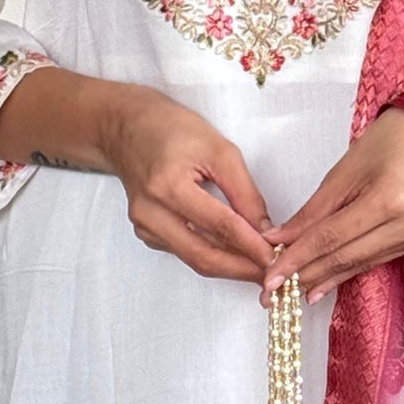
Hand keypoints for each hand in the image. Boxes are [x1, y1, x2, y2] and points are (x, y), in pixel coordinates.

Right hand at [0, 67, 273, 281]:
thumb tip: (265, 229)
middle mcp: (151, 211)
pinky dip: (212, 256)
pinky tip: (234, 255)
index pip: (219, 226)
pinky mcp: (146, 232)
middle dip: (241, 269)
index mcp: (168, 185)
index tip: (277, 257)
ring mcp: (144, 226)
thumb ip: (244, 191)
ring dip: (229, 267)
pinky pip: (184, 251)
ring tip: (259, 268)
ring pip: (194, 258)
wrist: (125, 128)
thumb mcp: (219, 149)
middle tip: (272, 275)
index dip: (251, 246)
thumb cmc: (171, 129)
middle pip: (202, 255)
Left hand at [264, 109, 403, 302]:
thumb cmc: (387, 142)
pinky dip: (345, 272)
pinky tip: (322, 286)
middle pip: (344, 257)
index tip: (269, 276)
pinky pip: (373, 261)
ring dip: (323, 278)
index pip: (331, 237)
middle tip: (272, 291)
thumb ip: (312, 211)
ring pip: (358, 264)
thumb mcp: (344, 171)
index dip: (297, 258)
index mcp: (388, 200)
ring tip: (291, 291)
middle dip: (305, 274)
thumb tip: (278, 239)